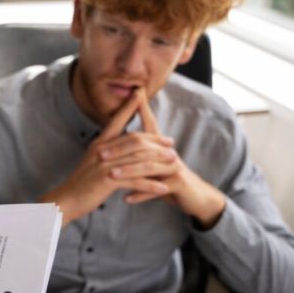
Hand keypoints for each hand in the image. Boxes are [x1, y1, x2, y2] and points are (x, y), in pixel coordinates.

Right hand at [41, 90, 173, 225]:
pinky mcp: (107, 181)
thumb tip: (118, 145)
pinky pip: (135, 181)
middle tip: (171, 143)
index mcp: (99, 144)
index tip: (140, 94)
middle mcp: (102, 151)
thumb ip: (105, 151)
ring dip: (159, 162)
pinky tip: (163, 188)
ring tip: (175, 164)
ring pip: (139, 159)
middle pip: (135, 140)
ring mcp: (105, 165)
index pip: (116, 120)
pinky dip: (150, 185)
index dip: (128, 106)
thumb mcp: (92, 161)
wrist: (66, 200)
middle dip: (156, 140)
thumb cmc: (80, 183)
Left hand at [105, 90, 225, 228]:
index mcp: (160, 146)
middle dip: (120, 149)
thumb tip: (123, 135)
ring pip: (149, 166)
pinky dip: (141, 194)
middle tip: (100, 154)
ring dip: (129, 171)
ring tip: (112, 175)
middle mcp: (167, 152)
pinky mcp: (178, 184)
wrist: (194, 196)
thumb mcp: (155, 161)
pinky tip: (125, 199)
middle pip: (143, 145)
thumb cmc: (168, 177)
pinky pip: (157, 189)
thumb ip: (142, 148)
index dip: (142, 109)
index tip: (133, 94)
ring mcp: (174, 168)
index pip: (150, 124)